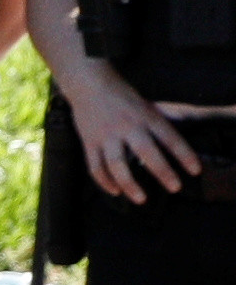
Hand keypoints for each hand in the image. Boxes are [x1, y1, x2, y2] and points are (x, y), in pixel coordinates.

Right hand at [66, 64, 203, 198]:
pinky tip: (115, 191)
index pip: (170, 137)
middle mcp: (128, 127)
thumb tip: (188, 119)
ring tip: (141, 199)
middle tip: (175, 187)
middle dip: (163, 171)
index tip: (194, 170)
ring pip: (118, 165)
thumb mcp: (147, 104)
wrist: (89, 85)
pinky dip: (105, 182)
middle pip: (147, 153)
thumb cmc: (121, 95)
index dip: (184, 154)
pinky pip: (96, 168)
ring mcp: (107, 136)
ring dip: (130, 185)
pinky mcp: (89, 143)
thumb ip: (164, 116)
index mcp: (146, 116)